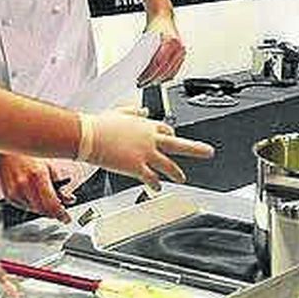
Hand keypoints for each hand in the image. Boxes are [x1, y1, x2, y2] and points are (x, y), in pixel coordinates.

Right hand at [0, 153, 71, 222]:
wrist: (7, 152)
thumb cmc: (29, 157)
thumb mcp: (49, 168)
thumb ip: (60, 186)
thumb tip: (69, 200)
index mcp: (38, 175)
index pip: (52, 204)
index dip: (61, 214)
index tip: (66, 218)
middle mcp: (25, 184)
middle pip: (43, 210)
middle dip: (53, 212)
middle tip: (60, 211)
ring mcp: (15, 191)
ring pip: (34, 210)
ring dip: (43, 209)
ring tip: (46, 198)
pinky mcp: (9, 196)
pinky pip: (25, 207)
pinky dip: (33, 205)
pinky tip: (34, 196)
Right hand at [79, 105, 213, 190]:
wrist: (89, 136)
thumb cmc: (100, 125)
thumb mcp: (119, 112)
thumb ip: (133, 110)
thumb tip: (143, 109)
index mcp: (146, 125)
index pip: (167, 129)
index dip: (171, 135)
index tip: (173, 138)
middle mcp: (150, 139)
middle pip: (179, 144)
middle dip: (196, 149)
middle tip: (209, 152)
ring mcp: (145, 154)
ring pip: (168, 165)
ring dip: (177, 173)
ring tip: (182, 178)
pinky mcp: (137, 167)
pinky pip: (151, 178)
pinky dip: (156, 184)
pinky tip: (157, 188)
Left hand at [140, 13, 186, 84]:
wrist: (163, 17)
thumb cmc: (155, 26)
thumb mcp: (146, 38)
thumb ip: (144, 52)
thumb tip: (137, 69)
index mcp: (169, 42)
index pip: (158, 63)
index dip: (148, 74)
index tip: (140, 79)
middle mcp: (177, 47)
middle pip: (164, 70)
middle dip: (152, 79)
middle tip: (142, 83)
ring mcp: (181, 51)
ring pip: (170, 72)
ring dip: (159, 79)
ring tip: (148, 83)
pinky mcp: (182, 55)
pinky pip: (175, 70)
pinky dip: (166, 76)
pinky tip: (158, 79)